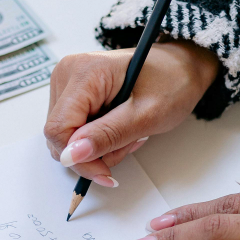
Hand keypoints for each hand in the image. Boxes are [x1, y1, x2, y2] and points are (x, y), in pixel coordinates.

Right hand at [44, 41, 218, 185]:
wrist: (181, 67)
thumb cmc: (172, 82)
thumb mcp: (146, 115)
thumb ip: (107, 136)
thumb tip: (72, 156)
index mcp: (84, 72)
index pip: (58, 128)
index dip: (79, 158)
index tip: (105, 173)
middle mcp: (67, 74)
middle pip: (59, 135)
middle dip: (93, 151)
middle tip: (129, 142)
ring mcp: (67, 83)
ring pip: (66, 137)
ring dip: (98, 147)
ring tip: (129, 133)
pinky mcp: (72, 94)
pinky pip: (73, 131)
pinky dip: (97, 139)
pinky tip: (119, 129)